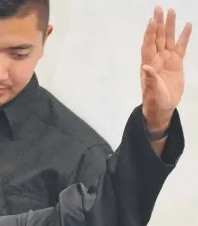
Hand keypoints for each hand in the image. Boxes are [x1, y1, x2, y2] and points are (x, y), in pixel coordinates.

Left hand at [141, 7, 191, 131]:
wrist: (162, 108)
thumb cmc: (154, 102)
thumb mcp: (152, 93)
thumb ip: (150, 80)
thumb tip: (145, 66)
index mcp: (149, 64)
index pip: (149, 45)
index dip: (150, 34)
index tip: (152, 21)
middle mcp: (157, 59)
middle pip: (157, 38)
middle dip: (158, 23)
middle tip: (159, 8)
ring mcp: (167, 59)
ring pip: (168, 39)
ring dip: (169, 26)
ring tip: (172, 11)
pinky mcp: (176, 62)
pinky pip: (180, 46)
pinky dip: (183, 36)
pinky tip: (187, 25)